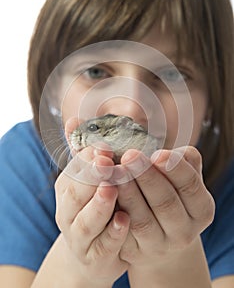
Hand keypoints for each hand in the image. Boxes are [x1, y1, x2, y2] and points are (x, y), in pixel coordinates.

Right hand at [54, 144, 129, 285]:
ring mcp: (78, 237)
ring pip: (85, 221)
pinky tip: (125, 220)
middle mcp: (67, 211)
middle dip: (91, 176)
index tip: (104, 145)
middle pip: (74, 193)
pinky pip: (103, 246)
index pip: (73, 170)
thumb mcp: (87, 180)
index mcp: (67, 188)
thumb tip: (74, 119)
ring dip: (99, 204)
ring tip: (112, 188)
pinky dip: (113, 234)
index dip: (87, 158)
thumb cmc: (93, 206)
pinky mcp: (94, 256)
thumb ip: (83, 152)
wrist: (90, 251)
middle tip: (107, 162)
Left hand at [116, 146, 214, 267]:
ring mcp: (159, 246)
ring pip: (143, 221)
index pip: (190, 186)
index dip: (174, 169)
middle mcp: (184, 232)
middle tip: (130, 155)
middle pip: (166, 203)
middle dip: (146, 177)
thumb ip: (180, 161)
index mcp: (201, 209)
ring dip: (128, 194)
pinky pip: (123, 234)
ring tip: (115, 171)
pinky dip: (113, 213)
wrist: (160, 233)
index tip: (157, 153)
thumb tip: (163, 153)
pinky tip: (105, 192)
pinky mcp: (135, 253)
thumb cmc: (171, 192)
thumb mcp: (182, 177)